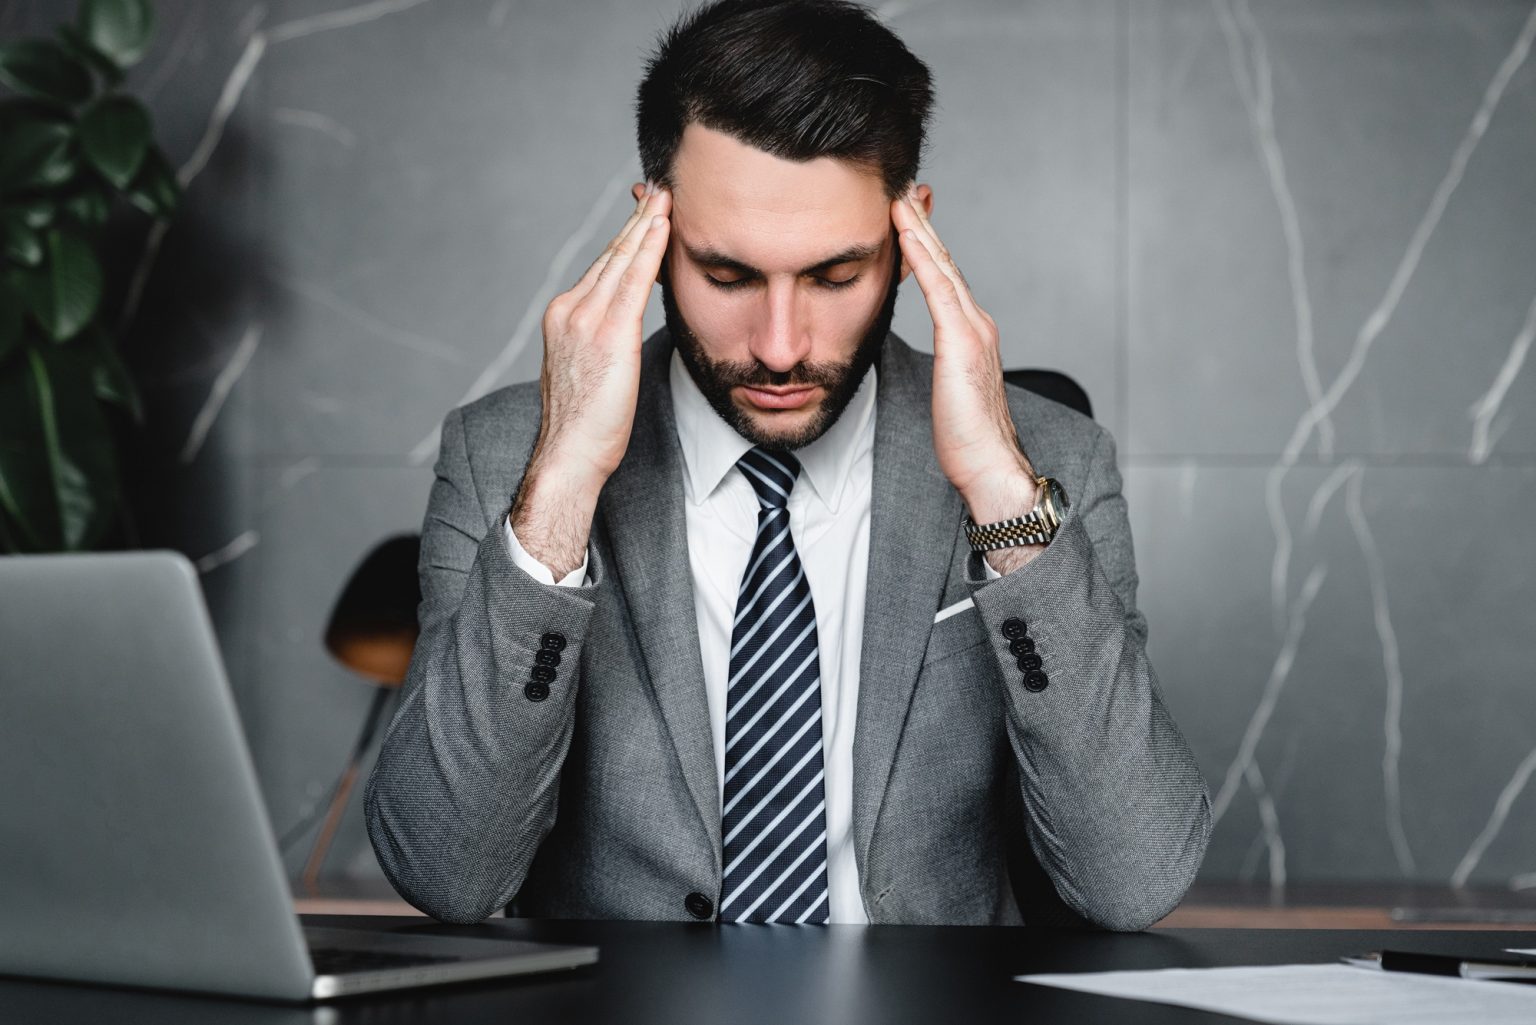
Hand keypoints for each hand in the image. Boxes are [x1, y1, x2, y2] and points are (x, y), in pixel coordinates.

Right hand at [535, 183, 671, 484]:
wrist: (569, 452)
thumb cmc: (585, 426)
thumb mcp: (589, 371)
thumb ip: (601, 341)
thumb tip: (621, 332)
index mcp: (563, 316)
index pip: (602, 267)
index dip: (626, 238)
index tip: (644, 213)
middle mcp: (570, 309)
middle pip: (611, 254)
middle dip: (637, 220)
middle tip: (659, 188)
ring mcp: (585, 318)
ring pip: (622, 258)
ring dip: (647, 223)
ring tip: (667, 195)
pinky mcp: (608, 331)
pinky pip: (634, 279)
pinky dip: (650, 248)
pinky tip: (664, 225)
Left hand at [893, 189, 1040, 547]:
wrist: (991, 466)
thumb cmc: (967, 440)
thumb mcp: (948, 392)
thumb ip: (943, 368)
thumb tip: (934, 364)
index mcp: (971, 335)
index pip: (944, 280)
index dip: (926, 246)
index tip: (906, 216)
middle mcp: (976, 324)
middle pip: (946, 262)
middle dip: (924, 224)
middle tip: (902, 189)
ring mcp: (973, 330)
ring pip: (943, 266)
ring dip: (919, 228)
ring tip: (897, 196)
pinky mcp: (962, 343)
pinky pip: (938, 289)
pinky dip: (923, 256)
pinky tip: (905, 231)